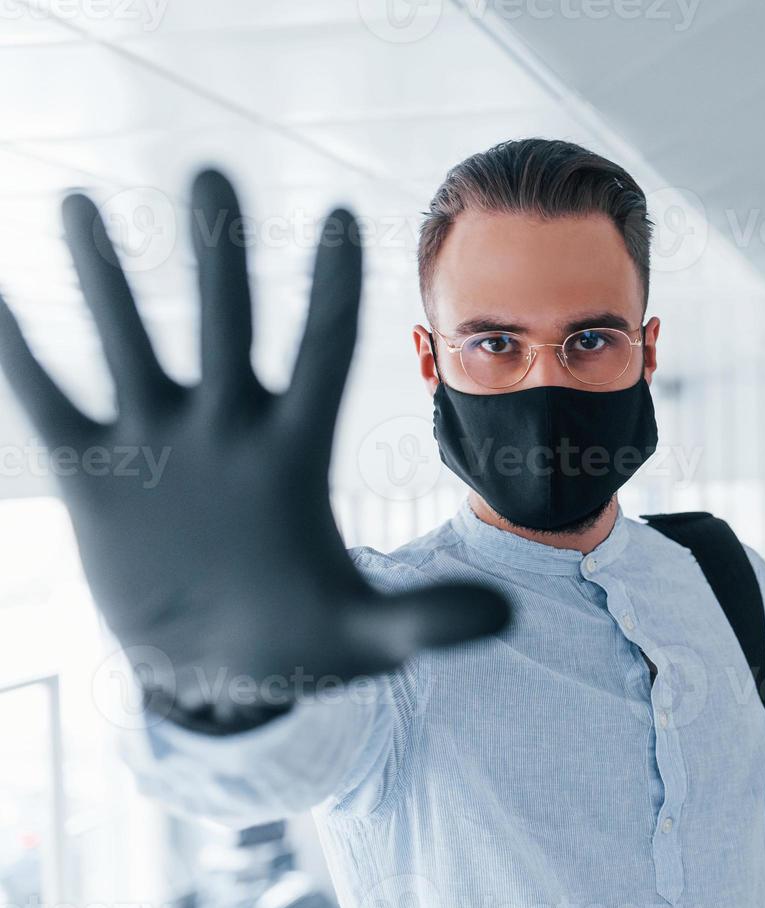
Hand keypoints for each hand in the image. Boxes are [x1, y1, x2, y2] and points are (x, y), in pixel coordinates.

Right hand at [0, 170, 509, 732]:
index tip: (340, 214)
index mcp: (296, 452)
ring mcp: (159, 445)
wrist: (215, 675)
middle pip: (226, 322)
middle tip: (210, 169)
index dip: (331, 289)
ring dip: (106, 280)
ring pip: (131, 343)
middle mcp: (228, 429)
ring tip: (85, 203)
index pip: (322, 352)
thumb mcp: (364, 637)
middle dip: (217, 252)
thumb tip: (508, 616)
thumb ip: (426, 619)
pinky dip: (21, 356)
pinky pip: (50, 402)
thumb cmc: (299, 643)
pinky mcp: (96, 475)